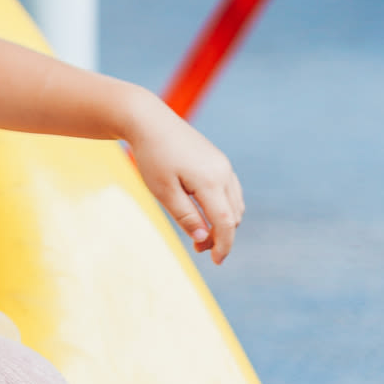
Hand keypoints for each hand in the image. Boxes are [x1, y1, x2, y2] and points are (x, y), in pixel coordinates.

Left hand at [125, 97, 245, 262]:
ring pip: (234, 204)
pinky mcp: (218, 160)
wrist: (148, 121)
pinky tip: (204, 213)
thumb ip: (186, 216)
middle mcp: (223, 172)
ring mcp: (223, 165)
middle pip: (232, 215)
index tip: (216, 262)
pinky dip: (222, 207)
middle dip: (220, 235)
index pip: (225, 222)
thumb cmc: (152, 156)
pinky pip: (229, 191)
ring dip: (222, 222)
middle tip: (198, 249)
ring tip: (199, 233)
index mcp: (211, 181)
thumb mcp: (163, 190)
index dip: (224, 245)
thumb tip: (204, 239)